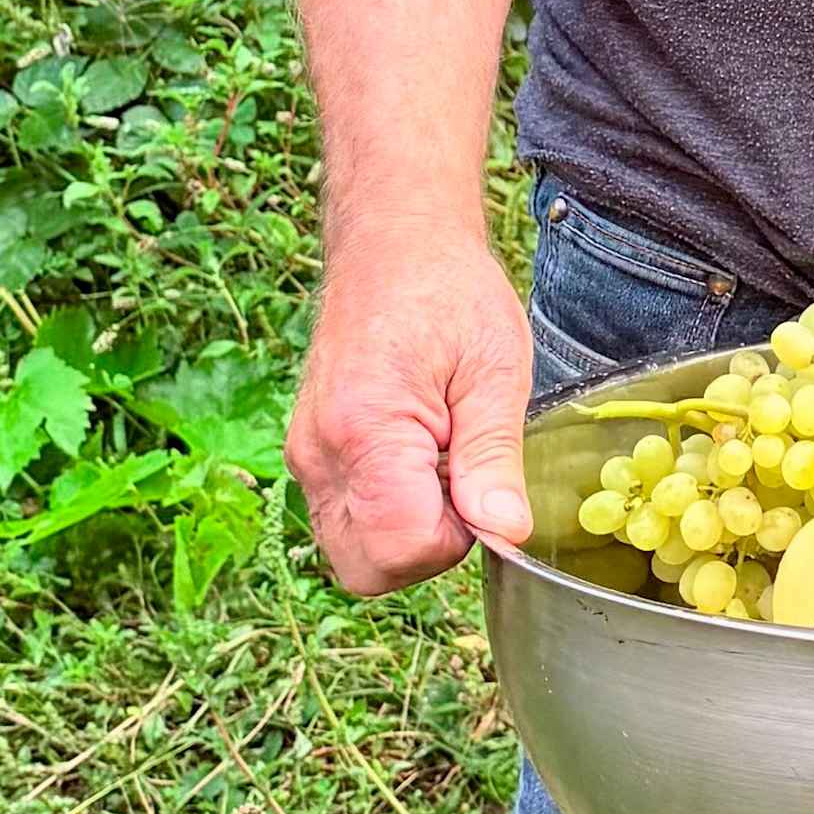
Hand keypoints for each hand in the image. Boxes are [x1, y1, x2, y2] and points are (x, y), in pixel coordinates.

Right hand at [289, 224, 536, 591]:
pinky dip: (384, 514)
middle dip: (428, 549)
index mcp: (365, 430)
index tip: (482, 488)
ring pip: (353, 554)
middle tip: (464, 485)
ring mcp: (307, 456)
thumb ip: (493, 459)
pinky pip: (343, 520)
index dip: (459, 537)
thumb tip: (506, 534)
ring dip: (405, 534)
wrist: (393, 244)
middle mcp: (320, 453)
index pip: (405, 546)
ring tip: (441, 467)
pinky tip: (417, 462)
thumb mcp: (494, 369)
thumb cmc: (448, 293)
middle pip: (370, 568)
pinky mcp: (309, 454)